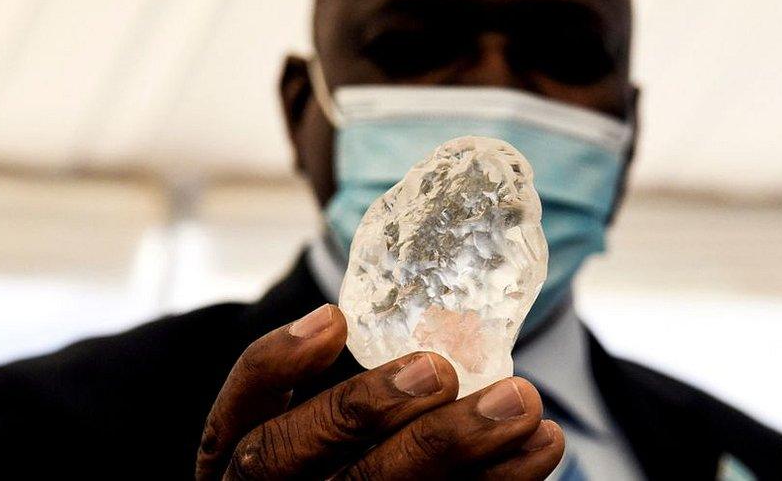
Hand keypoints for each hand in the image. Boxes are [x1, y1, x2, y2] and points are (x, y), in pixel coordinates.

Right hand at [195, 304, 564, 479]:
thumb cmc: (327, 459)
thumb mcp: (301, 421)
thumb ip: (317, 383)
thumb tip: (346, 320)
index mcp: (240, 462)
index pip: (242, 416)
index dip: (278, 367)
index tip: (334, 319)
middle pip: (303, 461)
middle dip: (370, 410)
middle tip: (439, 369)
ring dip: (457, 449)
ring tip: (521, 404)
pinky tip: (541, 445)